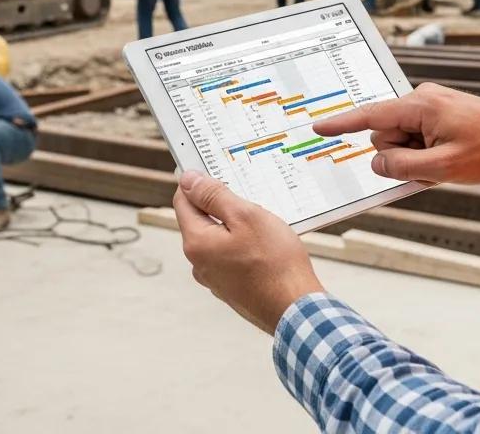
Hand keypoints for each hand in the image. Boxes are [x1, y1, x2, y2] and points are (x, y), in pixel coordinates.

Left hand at [173, 172, 323, 334]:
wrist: (296, 309)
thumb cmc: (274, 262)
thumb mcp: (246, 216)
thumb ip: (214, 196)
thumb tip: (188, 180)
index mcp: (197, 243)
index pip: (183, 200)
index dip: (198, 182)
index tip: (216, 172)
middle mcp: (199, 263)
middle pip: (200, 219)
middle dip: (219, 204)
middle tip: (247, 196)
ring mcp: (215, 279)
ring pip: (217, 238)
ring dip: (234, 225)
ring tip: (261, 222)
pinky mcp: (231, 288)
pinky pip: (229, 256)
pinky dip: (242, 244)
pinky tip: (264, 244)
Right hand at [313, 83, 479, 184]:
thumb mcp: (443, 168)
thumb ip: (402, 166)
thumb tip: (376, 163)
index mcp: (420, 105)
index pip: (371, 115)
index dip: (342, 124)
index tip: (318, 127)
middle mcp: (422, 98)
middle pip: (386, 134)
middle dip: (401, 156)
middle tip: (434, 166)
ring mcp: (431, 104)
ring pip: (402, 138)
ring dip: (416, 157)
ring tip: (447, 162)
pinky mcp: (439, 112)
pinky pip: (417, 136)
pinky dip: (426, 152)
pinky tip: (449, 158)